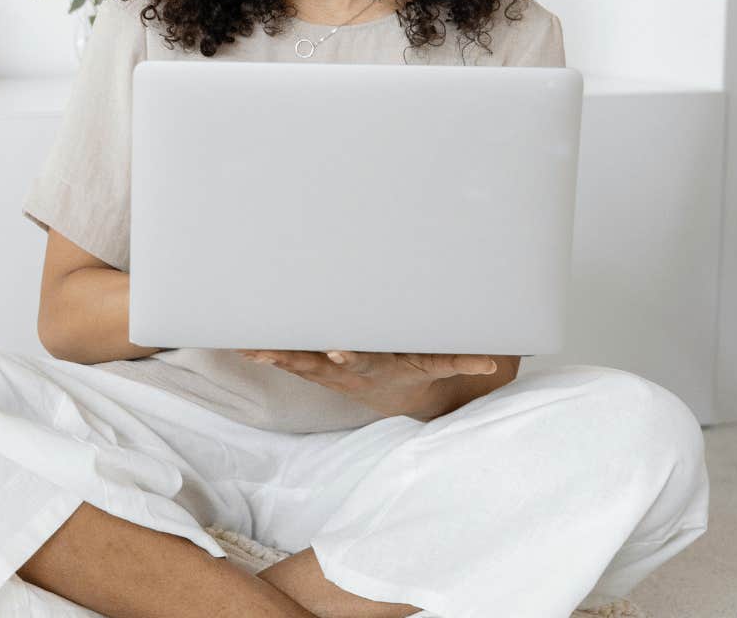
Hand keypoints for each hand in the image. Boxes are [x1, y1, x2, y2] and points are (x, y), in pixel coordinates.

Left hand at [236, 349, 499, 418]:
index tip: (336, 350)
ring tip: (246, 348)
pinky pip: (290, 360)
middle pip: (317, 364)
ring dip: (272, 355)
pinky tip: (242, 344)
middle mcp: (348, 369)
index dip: (348, 357)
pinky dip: (268, 353)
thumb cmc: (418, 370)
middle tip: (269, 351)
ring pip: (297, 363)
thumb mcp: (441, 366)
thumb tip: (493, 361)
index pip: (360, 361)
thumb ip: (463, 360)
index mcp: (377, 367)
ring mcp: (331, 370)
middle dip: (294, 357)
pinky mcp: (319, 367)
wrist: (401, 392)